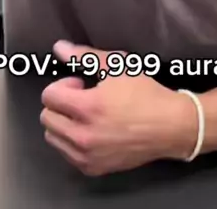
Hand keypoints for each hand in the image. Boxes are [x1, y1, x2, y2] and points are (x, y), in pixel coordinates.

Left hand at [40, 41, 196, 176]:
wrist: (169, 126)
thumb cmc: (144, 93)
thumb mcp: (117, 67)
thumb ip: (85, 56)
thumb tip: (58, 47)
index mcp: (88, 108)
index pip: (49, 96)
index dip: (63, 85)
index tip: (81, 84)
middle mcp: (83, 136)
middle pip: (46, 117)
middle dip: (60, 104)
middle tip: (82, 99)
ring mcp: (86, 157)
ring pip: (52, 137)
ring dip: (63, 123)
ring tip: (85, 116)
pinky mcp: (92, 169)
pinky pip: (66, 154)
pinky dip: (71, 141)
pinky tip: (91, 131)